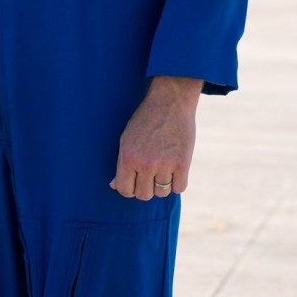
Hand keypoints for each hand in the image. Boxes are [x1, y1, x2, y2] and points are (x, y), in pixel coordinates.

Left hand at [111, 76, 201, 200]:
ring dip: (162, 184)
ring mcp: (164, 164)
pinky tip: (174, 170)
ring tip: (163, 168)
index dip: (129, 188)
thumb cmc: (145, 120)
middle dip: (146, 187)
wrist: (170, 102)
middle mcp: (145, 164)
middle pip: (144, 195)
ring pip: (162, 193)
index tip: (134, 182)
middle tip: (150, 174)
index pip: (125, 190)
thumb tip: (114, 186)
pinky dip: (177, 182)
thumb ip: (121, 164)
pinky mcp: (182, 163)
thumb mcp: (126, 138)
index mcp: (127, 157)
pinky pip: (179, 188)